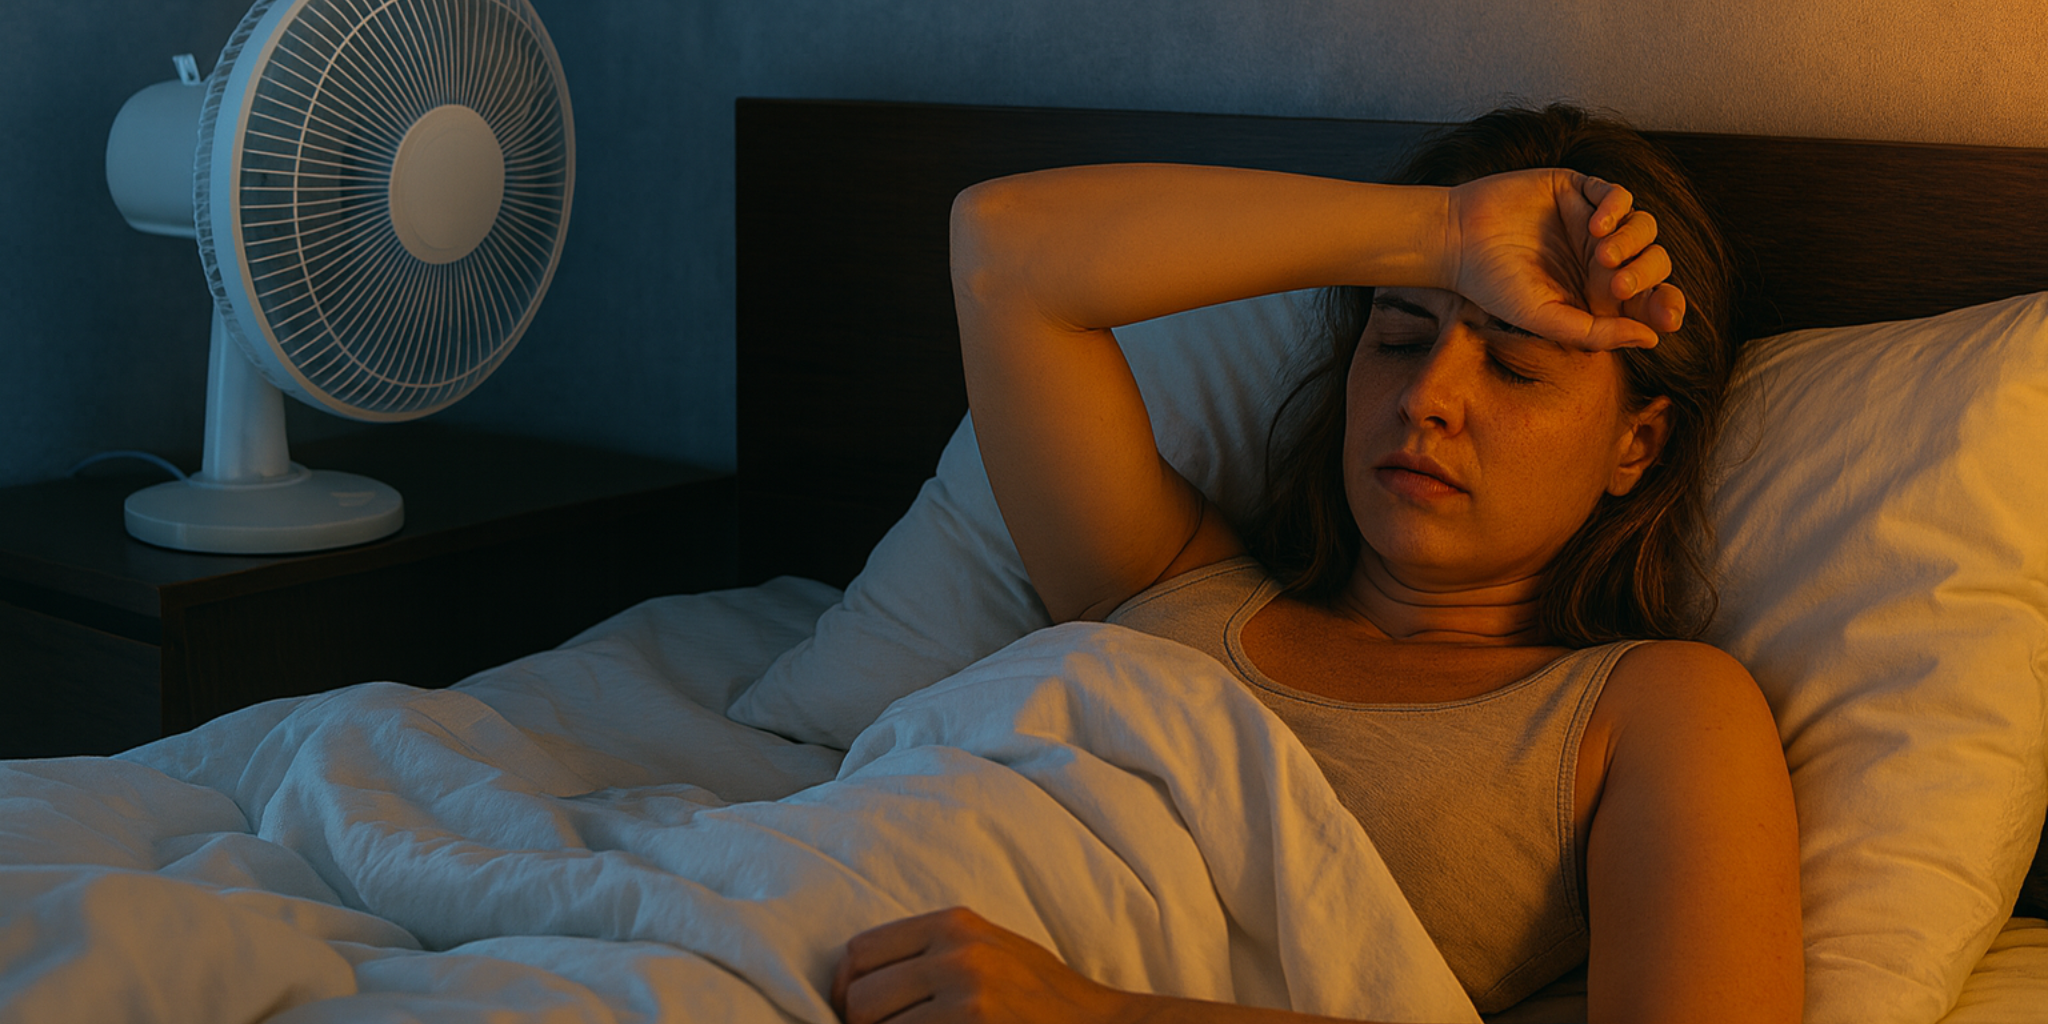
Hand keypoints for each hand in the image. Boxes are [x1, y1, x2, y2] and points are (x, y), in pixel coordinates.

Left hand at [833, 907, 1132, 1023]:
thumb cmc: (1042, 997)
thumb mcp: (990, 949)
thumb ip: (931, 952)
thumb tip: (855, 980)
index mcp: (954, 924)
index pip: (861, 951)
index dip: (844, 989)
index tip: (850, 1012)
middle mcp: (957, 955)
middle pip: (861, 999)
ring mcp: (967, 998)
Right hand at [1444, 168, 1686, 349]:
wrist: (1457, 241)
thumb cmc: (1495, 287)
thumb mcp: (1545, 319)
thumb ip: (1596, 333)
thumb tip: (1652, 338)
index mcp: (1599, 294)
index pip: (1650, 299)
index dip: (1666, 305)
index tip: (1666, 315)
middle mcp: (1603, 259)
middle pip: (1655, 261)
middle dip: (1646, 274)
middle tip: (1616, 285)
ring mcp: (1593, 222)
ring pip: (1645, 226)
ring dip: (1633, 241)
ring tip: (1601, 253)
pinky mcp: (1579, 190)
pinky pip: (1620, 195)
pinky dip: (1617, 208)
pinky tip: (1595, 224)